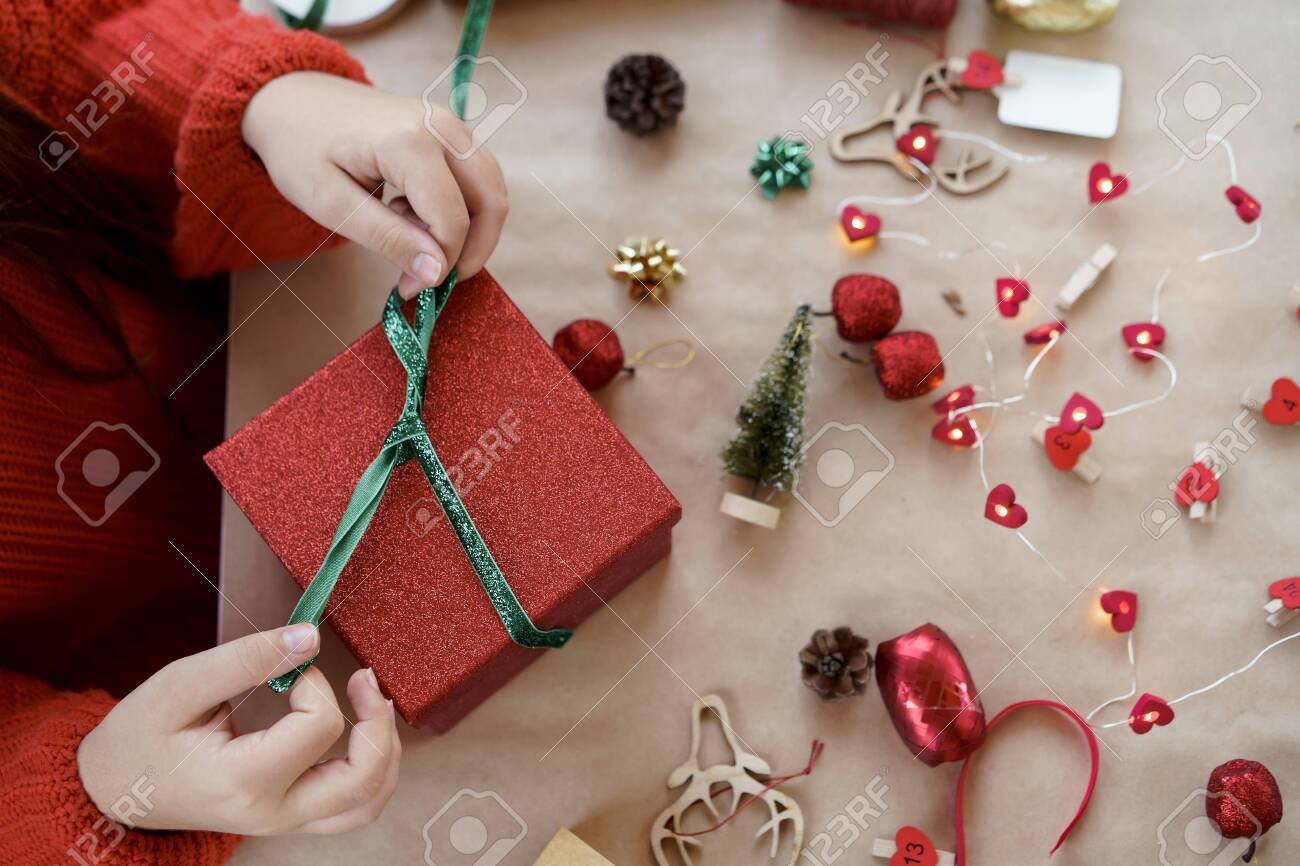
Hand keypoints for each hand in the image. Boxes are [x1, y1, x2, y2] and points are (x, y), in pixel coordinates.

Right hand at [77, 625, 400, 834]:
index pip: (319, 730)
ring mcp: (284, 823)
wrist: (111, 790)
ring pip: (367, 803)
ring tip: (374, 705)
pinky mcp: (290, 818)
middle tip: (364, 679)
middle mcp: (272, 814)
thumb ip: (246, 660)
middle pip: (363, 782)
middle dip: (379, 725)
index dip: (316, 685)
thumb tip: (308, 636)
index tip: (289, 668)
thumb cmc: (139, 736)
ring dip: (385, 753)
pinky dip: (372, 771)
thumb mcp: (179, 686)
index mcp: (243, 782)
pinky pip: (352, 807)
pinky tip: (364, 734)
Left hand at [242, 71, 507, 297]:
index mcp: (408, 142)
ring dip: (470, 231)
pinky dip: (463, 209)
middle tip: (432, 279)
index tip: (409, 290)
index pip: (452, 218)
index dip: (441, 264)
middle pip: (490, 202)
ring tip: (418, 242)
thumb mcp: (331, 204)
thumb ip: (388, 238)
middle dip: (471, 252)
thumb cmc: (300, 148)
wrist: (291, 97)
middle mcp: (441, 127)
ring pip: (492, 190)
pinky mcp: (451, 130)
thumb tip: (436, 272)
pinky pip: (479, 178)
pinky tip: (417, 216)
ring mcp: (450, 124)